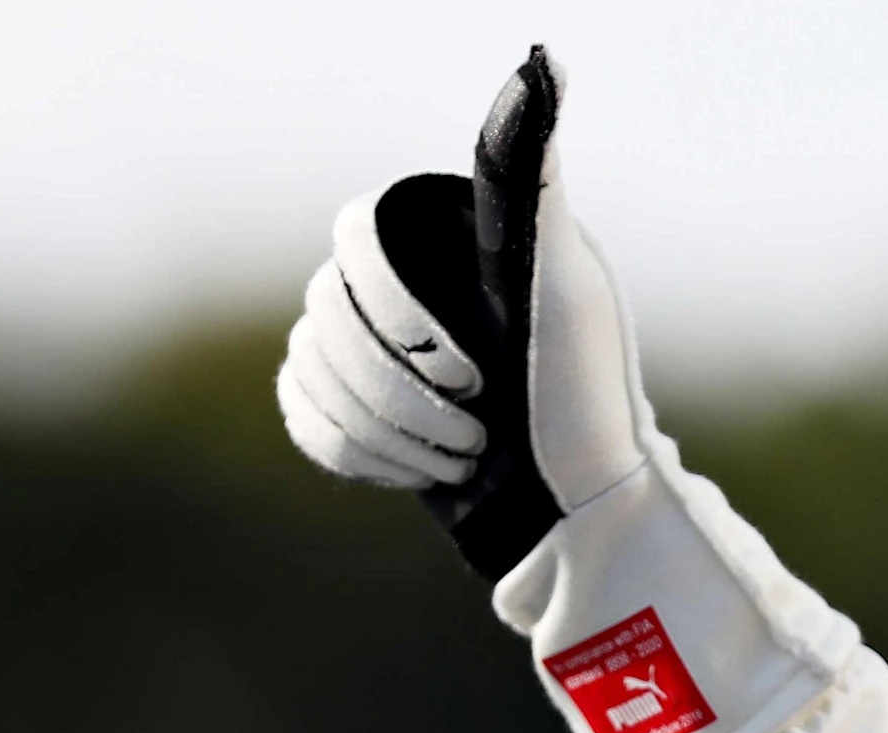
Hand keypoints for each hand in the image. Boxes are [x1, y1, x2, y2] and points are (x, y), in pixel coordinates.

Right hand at [276, 47, 652, 578]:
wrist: (578, 515)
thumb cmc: (585, 396)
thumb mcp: (562, 280)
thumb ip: (532, 175)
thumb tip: (539, 62)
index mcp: (449, 243)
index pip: (356, 239)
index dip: (393, 308)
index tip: (465, 361)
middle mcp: (411, 288)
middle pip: (326, 314)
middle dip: (396, 388)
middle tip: (477, 423)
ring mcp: (382, 351)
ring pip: (310, 367)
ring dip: (384, 428)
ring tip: (464, 454)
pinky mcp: (365, 413)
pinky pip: (302, 414)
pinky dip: (358, 452)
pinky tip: (421, 470)